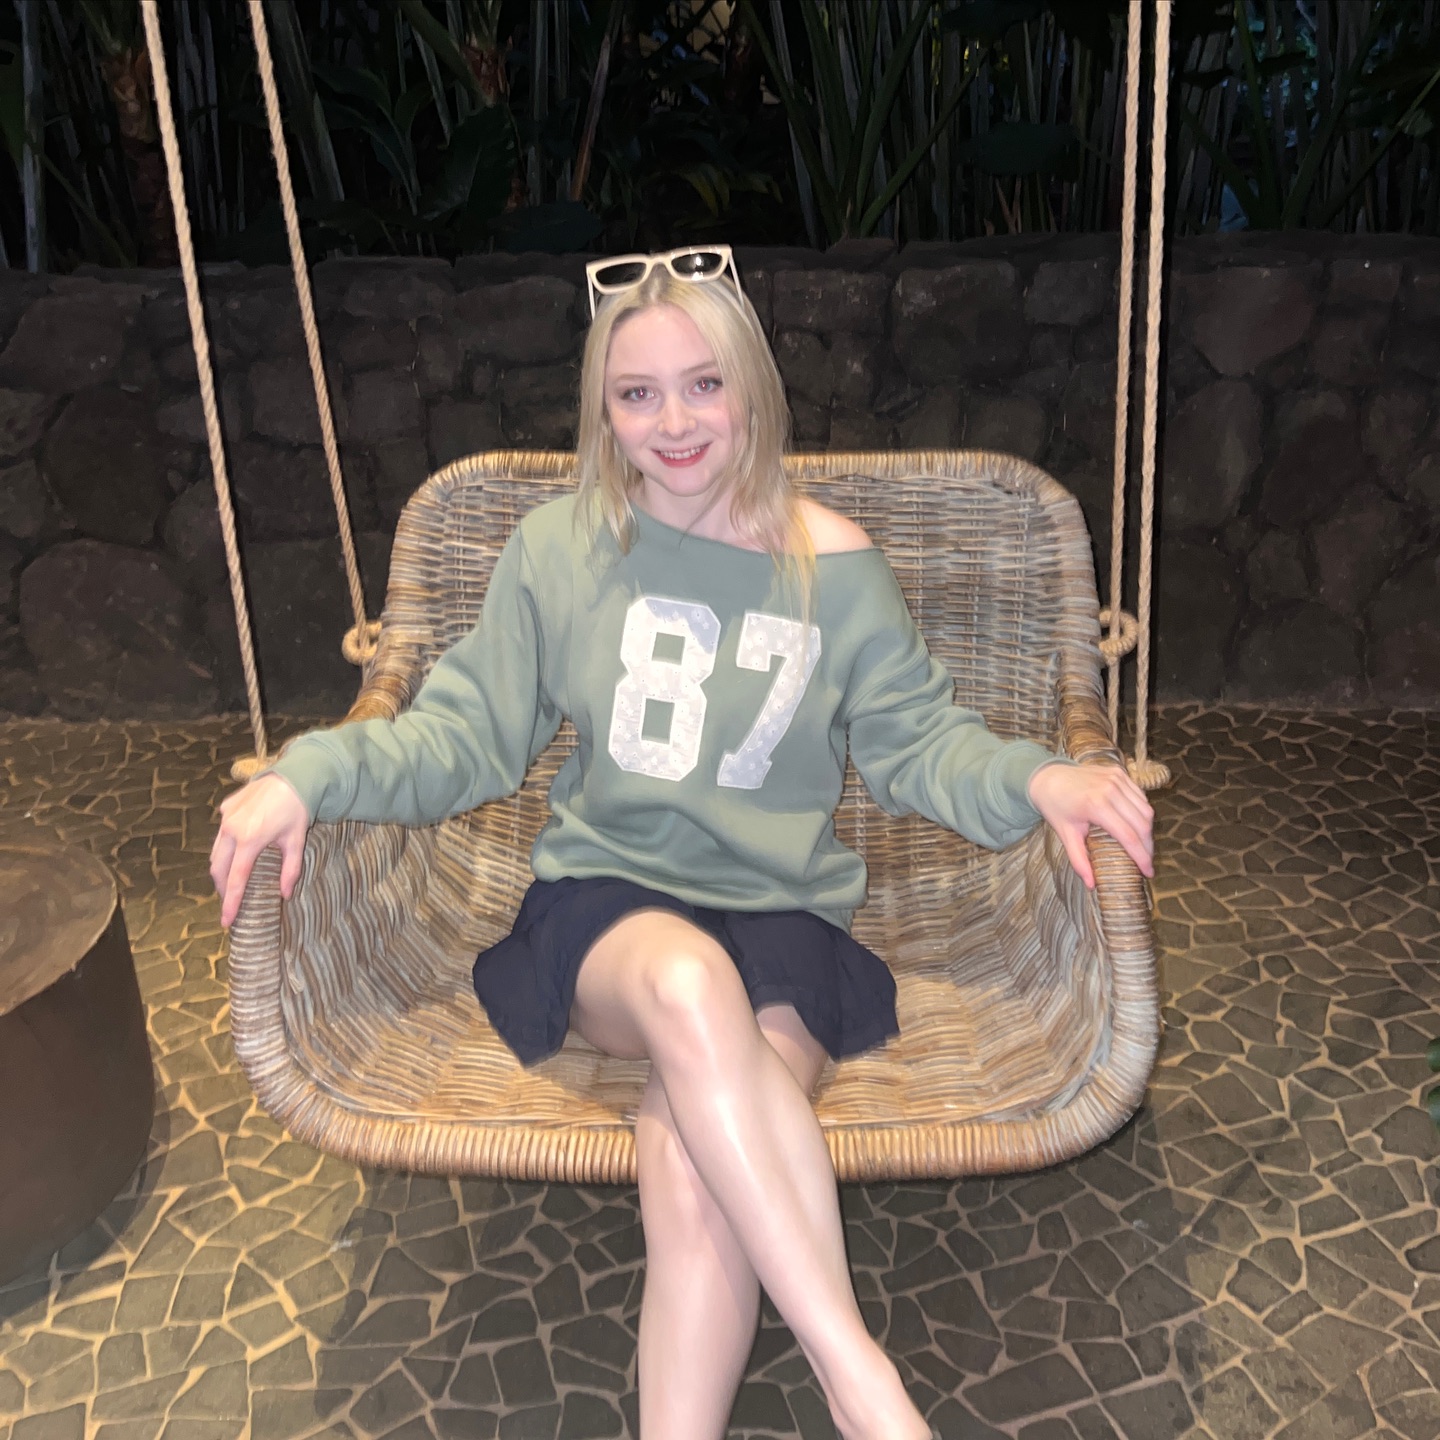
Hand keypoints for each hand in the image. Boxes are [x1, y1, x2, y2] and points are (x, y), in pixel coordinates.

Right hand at [210, 772, 310, 927]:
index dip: (230, 902)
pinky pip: (221, 832)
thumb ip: (290, 870)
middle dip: (222, 887)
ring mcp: (225, 816)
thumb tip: (285, 894)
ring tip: (231, 880)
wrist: (292, 775)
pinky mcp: (225, 807)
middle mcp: (232, 829)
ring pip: (215, 850)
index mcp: (249, 840)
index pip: (236, 879)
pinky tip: (238, 850)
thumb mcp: (296, 841)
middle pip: (218, 867)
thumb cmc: (297, 809)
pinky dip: (226, 846)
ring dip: (221, 868)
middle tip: (230, 900)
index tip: (226, 921)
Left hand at [1027, 760, 1153, 889]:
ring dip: (1147, 830)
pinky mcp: (1119, 772)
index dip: (1142, 857)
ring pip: (1146, 809)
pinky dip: (1142, 812)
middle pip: (1142, 824)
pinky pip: (1140, 796)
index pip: (1129, 836)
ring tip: (1142, 846)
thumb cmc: (1055, 807)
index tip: (1149, 873)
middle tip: (1146, 862)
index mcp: (1097, 805)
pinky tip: (1136, 825)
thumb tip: (1092, 885)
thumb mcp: (1065, 834)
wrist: (1047, 777)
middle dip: (1148, 847)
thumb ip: (1079, 860)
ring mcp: (1117, 778)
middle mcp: (1111, 789)